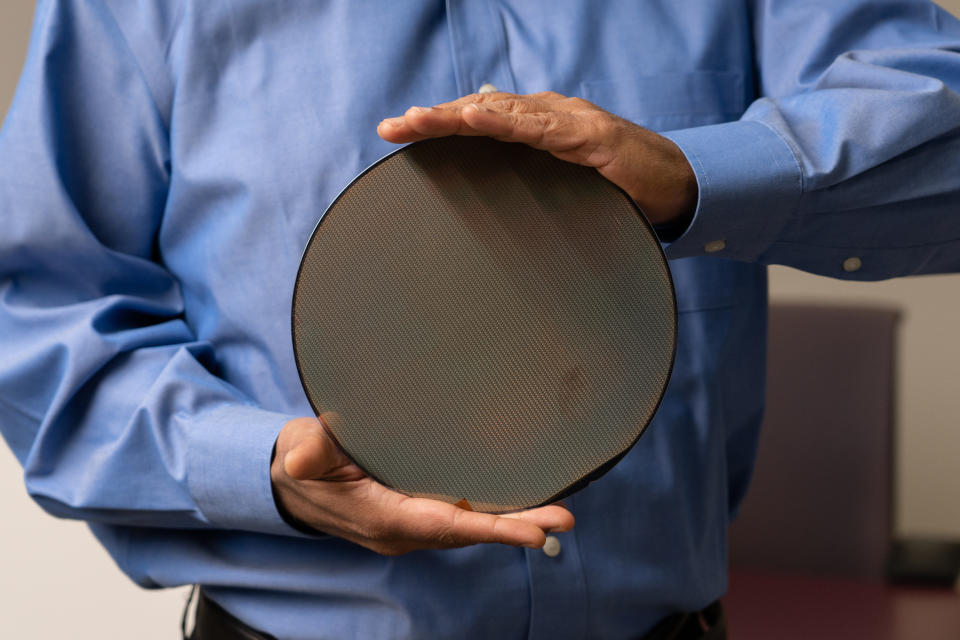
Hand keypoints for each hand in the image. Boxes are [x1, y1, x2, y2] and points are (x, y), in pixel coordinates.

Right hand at [271, 416, 574, 555]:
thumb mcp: (301, 450)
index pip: (443, 526)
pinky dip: (493, 514)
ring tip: (559, 514)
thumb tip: (298, 457)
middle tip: (564, 519)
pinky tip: (522, 504)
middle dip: (517, 527)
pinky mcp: (415, 514)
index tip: (532, 532)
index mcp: (382, 518)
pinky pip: (461, 518)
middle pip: (468, 531)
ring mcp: (412, 526)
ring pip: (469, 526)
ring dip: (513, 522)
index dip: (489, 529)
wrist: (293, 484)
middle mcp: (403, 531)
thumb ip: (307, 452)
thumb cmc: (302, 461)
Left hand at [377, 91, 696, 226]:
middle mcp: (544, 117)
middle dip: (431, 119)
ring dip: (454, 115)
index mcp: (534, 130)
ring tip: (416, 119)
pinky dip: (504, 120)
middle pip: (478, 112)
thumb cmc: (617, 187)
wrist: (673, 185)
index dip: (435, 125)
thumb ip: (527, 179)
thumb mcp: (561, 187)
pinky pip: (538, 126)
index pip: (475, 122)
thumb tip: (489, 189)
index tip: (394, 135)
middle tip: (389, 129)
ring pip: (499, 112)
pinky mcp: (587, 134)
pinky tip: (473, 116)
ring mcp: (565, 121)